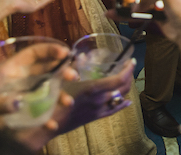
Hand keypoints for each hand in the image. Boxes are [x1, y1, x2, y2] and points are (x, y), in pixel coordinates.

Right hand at [12, 61, 134, 149]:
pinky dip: (122, 104)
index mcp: (93, 88)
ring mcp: (99, 110)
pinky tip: (127, 101)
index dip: (128, 69)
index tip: (131, 61)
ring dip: (125, 87)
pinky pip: (114, 110)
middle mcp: (99, 100)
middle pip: (123, 87)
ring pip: (120, 97)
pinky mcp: (96, 117)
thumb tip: (81, 55)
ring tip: (126, 77)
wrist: (49, 124)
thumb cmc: (54, 100)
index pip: (119, 79)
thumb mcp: (63, 79)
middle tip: (128, 66)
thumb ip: (74, 66)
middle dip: (128, 75)